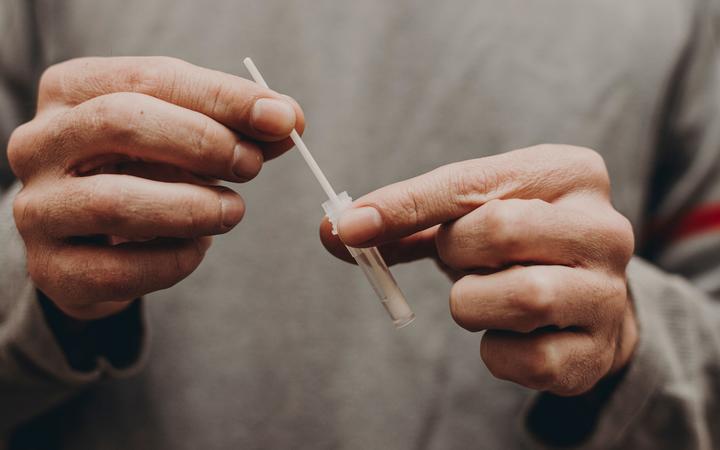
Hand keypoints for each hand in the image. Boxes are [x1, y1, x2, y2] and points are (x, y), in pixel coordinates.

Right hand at [9, 57, 304, 319]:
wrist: (92, 239)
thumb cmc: (143, 172)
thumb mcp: (184, 137)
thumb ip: (234, 128)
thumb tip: (288, 122)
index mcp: (72, 91)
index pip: (152, 78)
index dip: (224, 98)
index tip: (282, 120)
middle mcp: (39, 143)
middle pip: (122, 123)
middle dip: (202, 143)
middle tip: (251, 165)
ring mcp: (38, 209)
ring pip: (116, 202)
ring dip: (194, 207)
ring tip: (233, 210)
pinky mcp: (53, 270)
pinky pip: (120, 268)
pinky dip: (176, 258)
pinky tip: (199, 247)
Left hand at [321, 145, 636, 395]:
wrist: (583, 301)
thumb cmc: (514, 247)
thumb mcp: (469, 216)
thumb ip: (406, 220)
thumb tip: (335, 229)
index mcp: (569, 172)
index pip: (470, 184)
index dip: (403, 206)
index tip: (350, 226)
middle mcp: (604, 228)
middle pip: (497, 231)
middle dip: (456, 253)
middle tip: (462, 261)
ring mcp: (609, 293)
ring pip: (517, 296)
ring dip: (473, 303)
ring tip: (486, 295)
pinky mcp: (598, 352)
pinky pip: (521, 358)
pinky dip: (493, 350)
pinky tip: (508, 333)